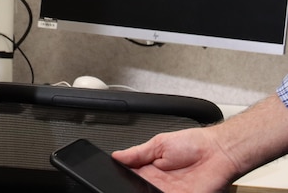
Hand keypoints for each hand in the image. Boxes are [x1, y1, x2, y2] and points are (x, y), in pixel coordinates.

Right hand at [111, 127, 238, 192]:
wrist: (219, 152)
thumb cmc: (193, 143)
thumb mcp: (159, 143)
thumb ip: (137, 153)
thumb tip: (116, 156)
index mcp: (150, 169)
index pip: (130, 176)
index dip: (121, 177)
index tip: (113, 176)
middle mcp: (159, 184)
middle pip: (139, 189)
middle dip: (132, 187)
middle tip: (127, 183)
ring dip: (143, 192)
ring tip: (146, 186)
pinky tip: (158, 191)